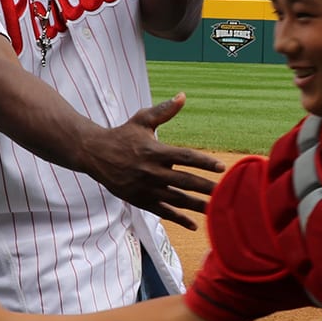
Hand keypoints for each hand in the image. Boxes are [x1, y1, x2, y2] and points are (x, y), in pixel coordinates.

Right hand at [81, 94, 224, 229]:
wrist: (94, 154)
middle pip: (185, 181)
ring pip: (177, 200)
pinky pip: (163, 212)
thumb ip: (164, 111)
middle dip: (207, 187)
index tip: (222, 167)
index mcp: (155, 151)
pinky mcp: (140, 200)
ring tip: (217, 210)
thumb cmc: (122, 135)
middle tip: (227, 193)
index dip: (205, 162)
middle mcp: (152, 171)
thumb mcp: (142, 120)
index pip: (185, 157)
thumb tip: (183, 96)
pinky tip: (194, 224)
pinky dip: (179, 219)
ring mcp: (146, 188)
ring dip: (197, 206)